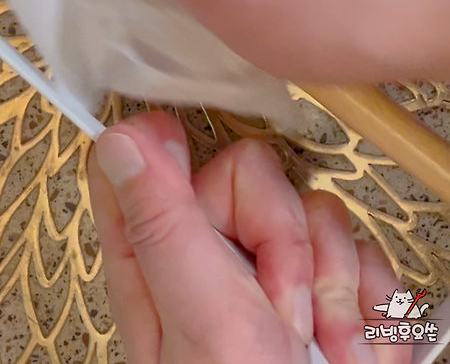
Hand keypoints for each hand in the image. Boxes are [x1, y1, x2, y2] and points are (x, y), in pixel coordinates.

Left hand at [88, 111, 410, 363]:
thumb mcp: (202, 318)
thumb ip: (162, 224)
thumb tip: (120, 141)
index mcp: (158, 253)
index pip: (141, 161)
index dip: (165, 140)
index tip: (189, 143)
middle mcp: (210, 250)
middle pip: (246, 173)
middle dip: (283, 237)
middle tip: (281, 307)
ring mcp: (266, 263)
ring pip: (311, 207)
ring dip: (329, 283)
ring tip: (321, 343)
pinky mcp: (315, 277)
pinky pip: (353, 242)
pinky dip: (363, 297)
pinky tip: (353, 344)